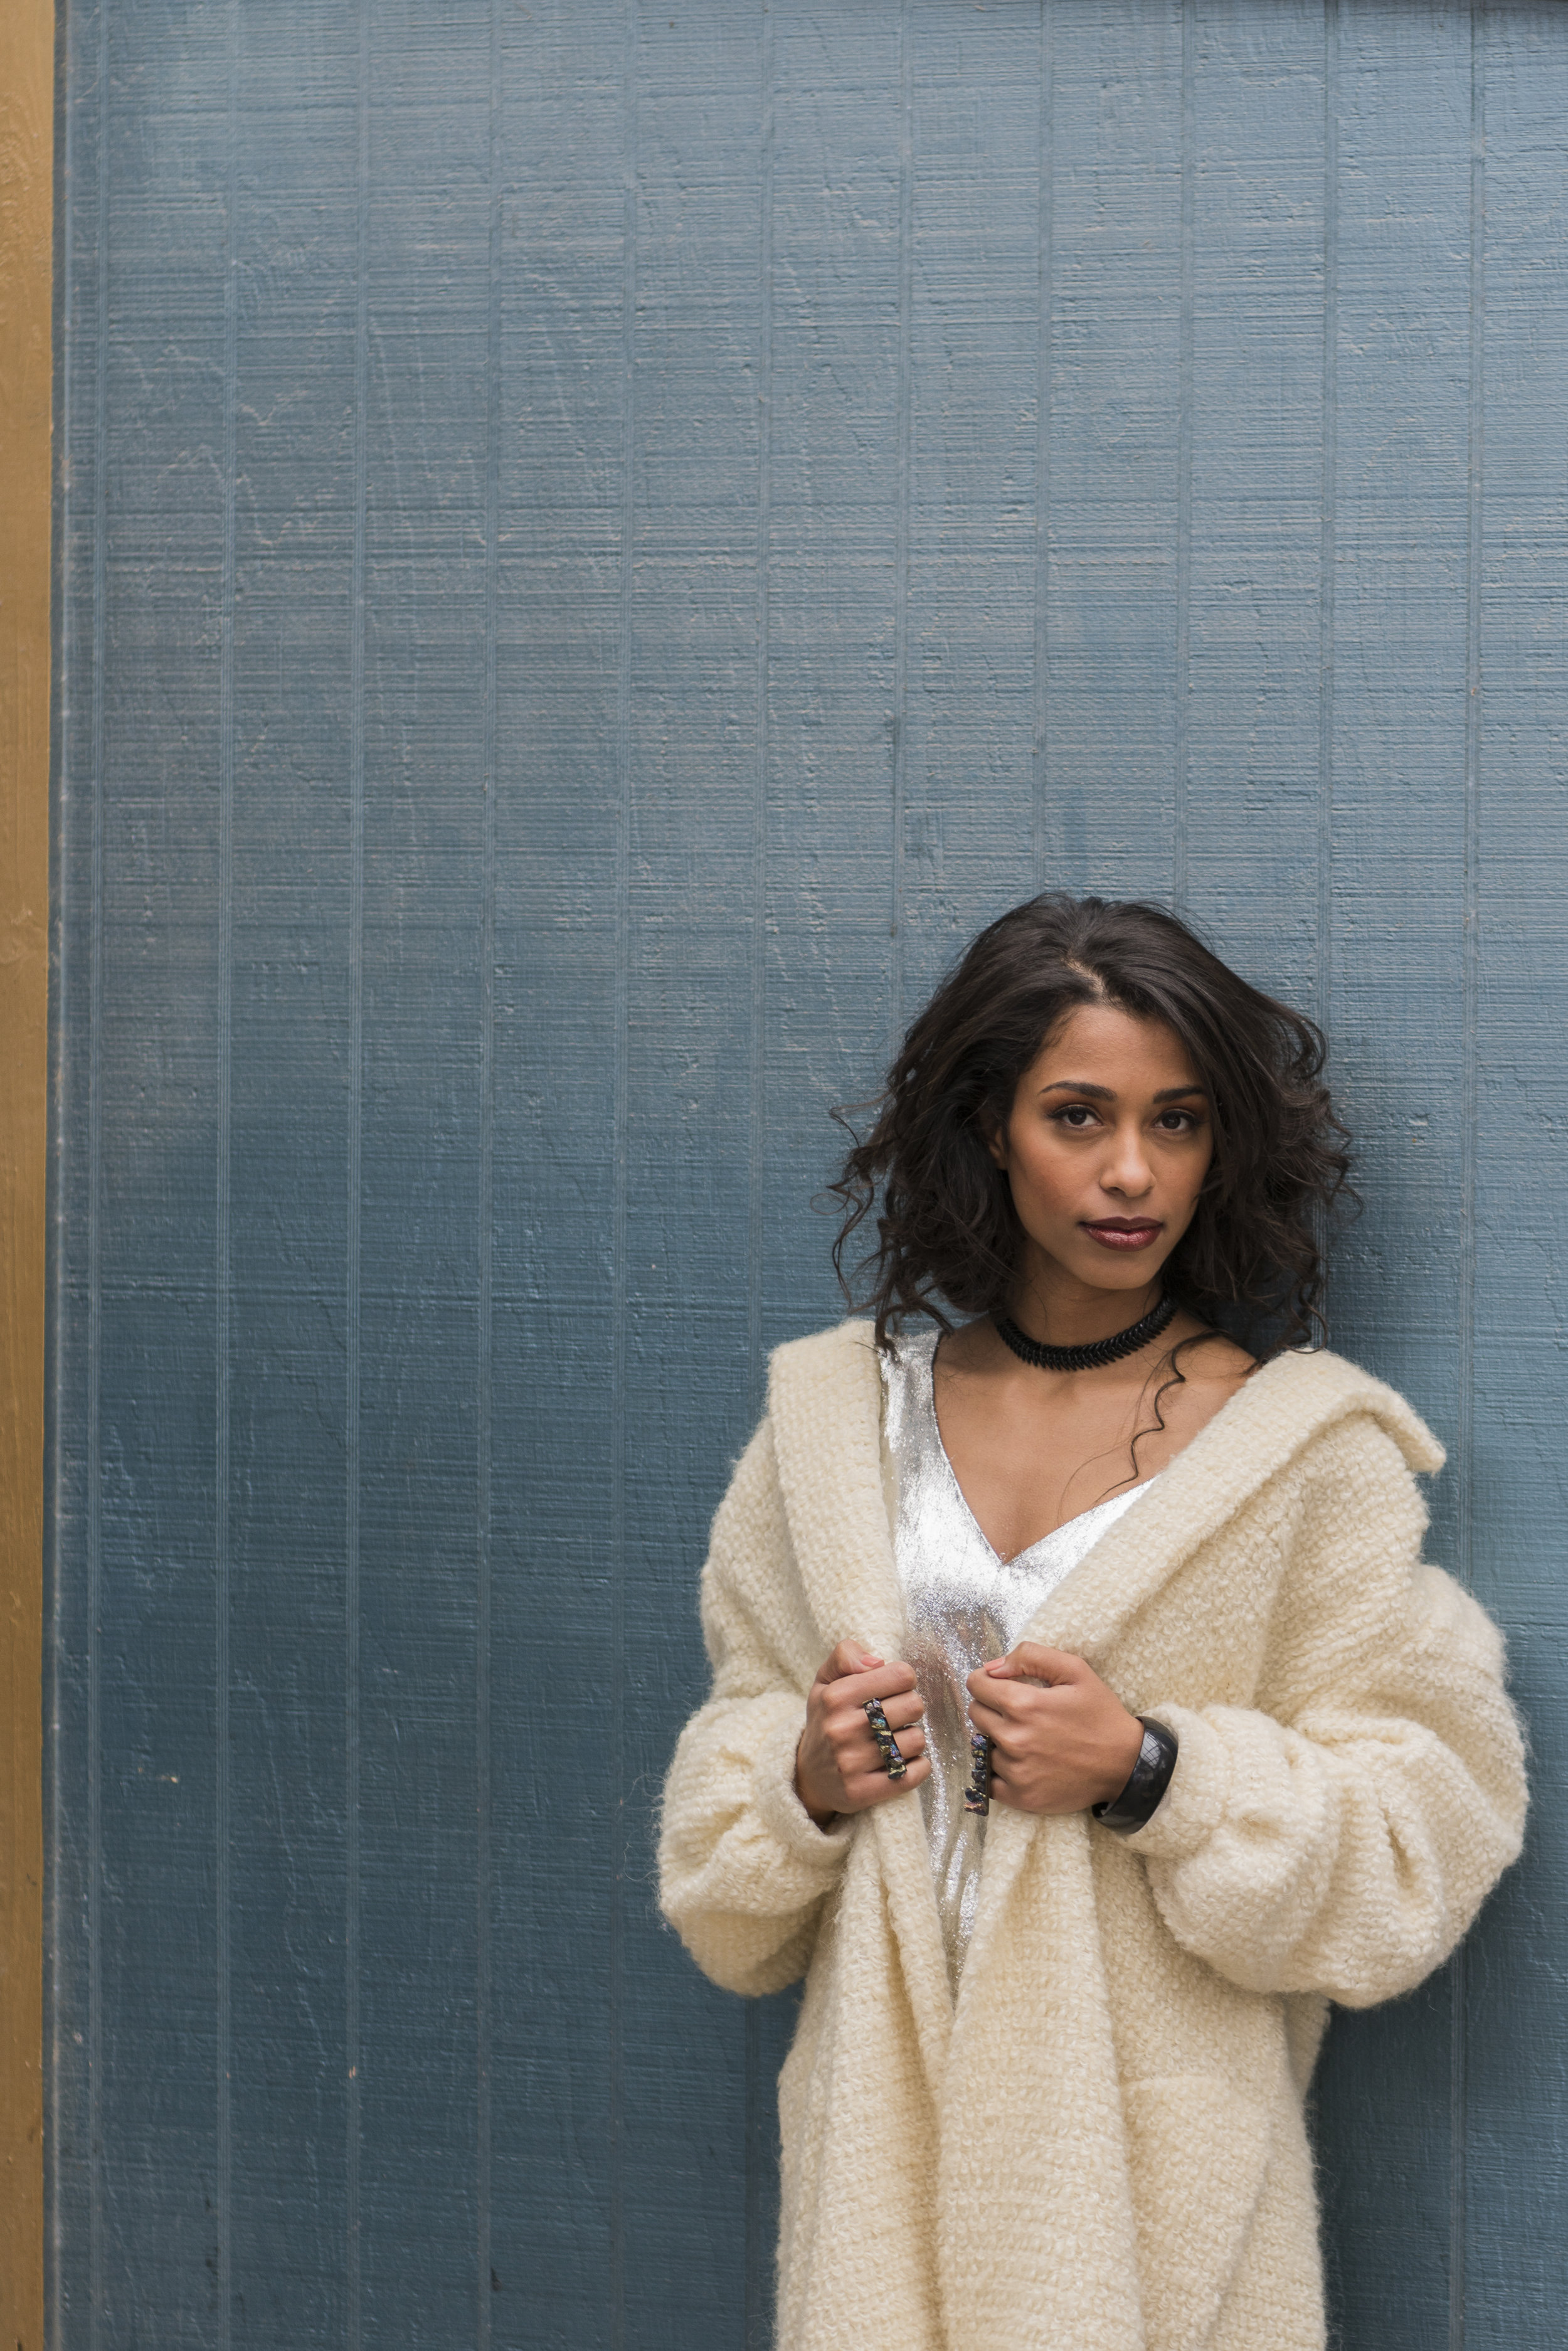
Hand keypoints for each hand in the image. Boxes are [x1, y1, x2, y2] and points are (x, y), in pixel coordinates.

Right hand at [794, 1640, 929, 1826]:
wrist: (808, 1775)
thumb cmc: (826, 1719)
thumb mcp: (825, 1680)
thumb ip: (845, 1655)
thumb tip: (877, 1662)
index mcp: (836, 1696)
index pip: (901, 1675)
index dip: (903, 1680)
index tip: (892, 1690)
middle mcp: (842, 1729)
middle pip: (914, 1705)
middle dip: (910, 1709)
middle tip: (895, 1716)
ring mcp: (852, 1763)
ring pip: (917, 1740)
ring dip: (911, 1739)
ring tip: (894, 1739)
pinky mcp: (862, 1792)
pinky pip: (914, 1773)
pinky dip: (917, 1767)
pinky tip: (902, 1761)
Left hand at [966, 1644, 1142, 1816]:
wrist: (1125, 1765)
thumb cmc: (1100, 1715)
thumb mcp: (1075, 1670)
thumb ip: (1030, 1656)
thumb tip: (992, 1667)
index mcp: (1023, 1704)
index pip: (976, 1685)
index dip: (986, 1681)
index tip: (999, 1685)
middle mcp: (1013, 1739)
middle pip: (976, 1715)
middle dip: (991, 1707)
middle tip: (1018, 1712)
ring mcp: (1015, 1771)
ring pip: (982, 1746)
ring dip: (997, 1740)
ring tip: (1026, 1738)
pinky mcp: (1020, 1796)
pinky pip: (988, 1781)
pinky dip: (999, 1771)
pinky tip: (1020, 1763)